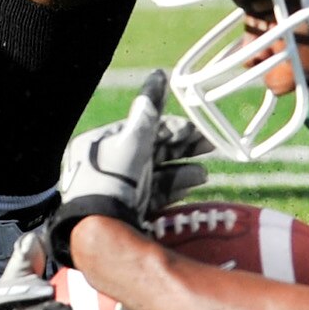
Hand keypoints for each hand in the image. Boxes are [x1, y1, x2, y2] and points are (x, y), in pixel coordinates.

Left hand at [45, 68, 213, 262]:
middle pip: (150, 151)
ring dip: (181, 170)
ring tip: (204, 172)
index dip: (168, 127)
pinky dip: (173, 188)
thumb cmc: (112, 180)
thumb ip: (149, 115)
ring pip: (155, 174)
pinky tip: (194, 184)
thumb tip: (157, 78)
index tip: (192, 128)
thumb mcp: (133, 142)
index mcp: (99, 144)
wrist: (99, 231)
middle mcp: (106, 166)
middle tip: (210, 145)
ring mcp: (117, 190)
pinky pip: (153, 194)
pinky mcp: (127, 211)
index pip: (139, 128)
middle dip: (181, 148)